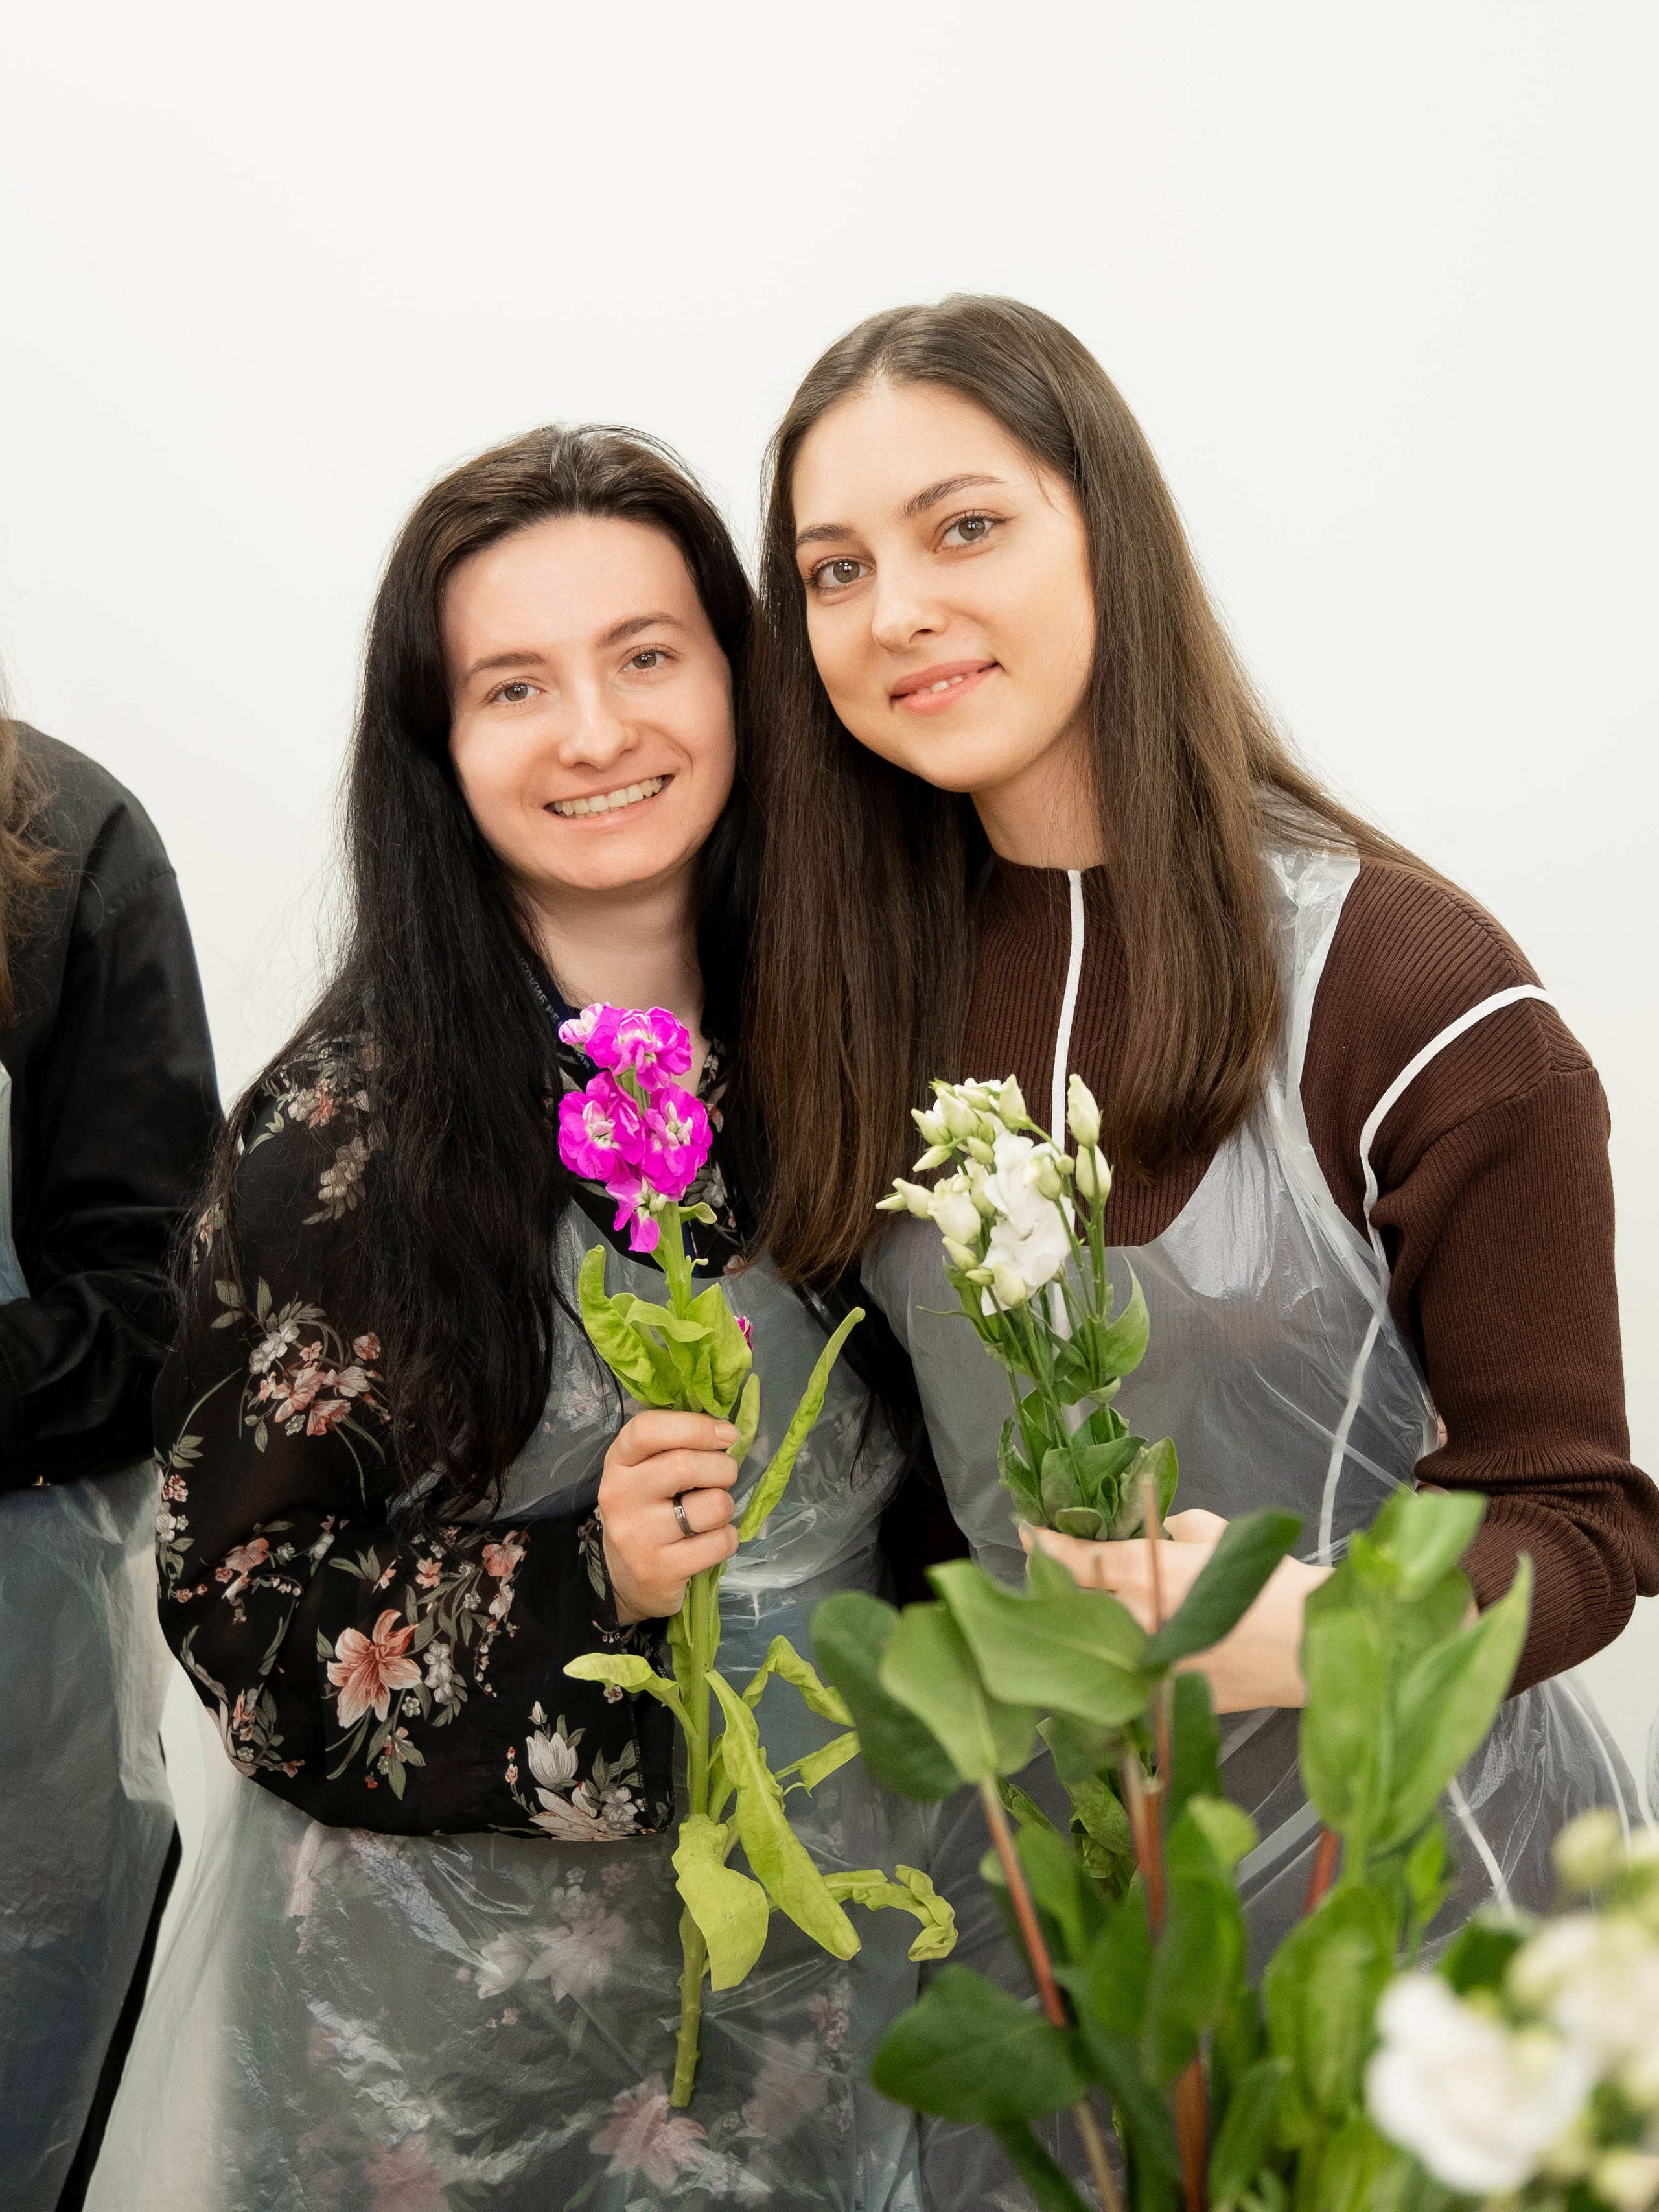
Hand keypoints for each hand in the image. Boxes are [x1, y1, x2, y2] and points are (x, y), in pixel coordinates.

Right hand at [599, 1410, 740, 1625]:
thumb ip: (675, 1446)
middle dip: (723, 1467)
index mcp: (618, 1463)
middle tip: (726, 1476)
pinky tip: (713, 1539)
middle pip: (686, 1465)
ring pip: (712, 1505)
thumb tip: (726, 1431)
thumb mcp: (645, 1471)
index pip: (647, 1430)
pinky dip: (729, 1537)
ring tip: (713, 1512)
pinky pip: (720, 1542)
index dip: (696, 1426)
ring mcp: (638, 1536)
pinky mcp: (660, 1569)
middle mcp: (620, 1496)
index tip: (728, 1434)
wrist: (625, 1577)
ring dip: (726, 1505)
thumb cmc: (647, 1511)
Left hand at [1019, 1508, 1330, 1712]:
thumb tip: (1162, 1535)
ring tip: (1082, 1614)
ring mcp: (1141, 1665)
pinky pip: (1124, 1678)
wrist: (1310, 1647)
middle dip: (1056, 1587)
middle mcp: (1129, 1620)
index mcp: (1140, 1571)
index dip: (1043, 1545)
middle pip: (1070, 1604)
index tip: (1026, 1534)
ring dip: (1083, 1629)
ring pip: (1091, 1646)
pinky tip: (1120, 1657)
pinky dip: (1118, 1666)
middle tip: (1050, 1573)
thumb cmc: (1267, 1581)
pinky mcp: (1161, 1699)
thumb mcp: (1217, 1534)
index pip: (1073, 1558)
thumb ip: (1178, 1530)